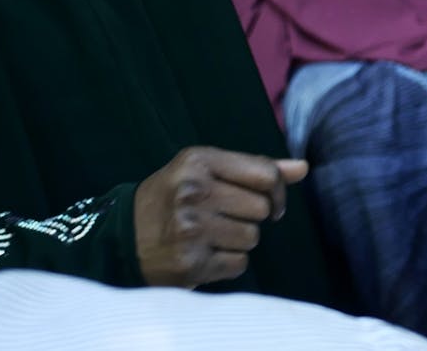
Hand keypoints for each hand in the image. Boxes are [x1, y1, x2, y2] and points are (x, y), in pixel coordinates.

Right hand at [133, 146, 307, 287]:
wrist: (123, 237)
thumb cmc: (172, 197)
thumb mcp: (205, 170)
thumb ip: (255, 168)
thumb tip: (303, 168)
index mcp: (199, 161)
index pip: (265, 174)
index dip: (277, 191)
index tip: (270, 201)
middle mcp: (193, 192)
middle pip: (261, 208)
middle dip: (250, 216)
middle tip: (224, 217)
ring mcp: (191, 229)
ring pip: (252, 238)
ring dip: (239, 240)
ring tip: (211, 235)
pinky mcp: (190, 263)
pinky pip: (239, 264)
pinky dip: (227, 262)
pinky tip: (204, 253)